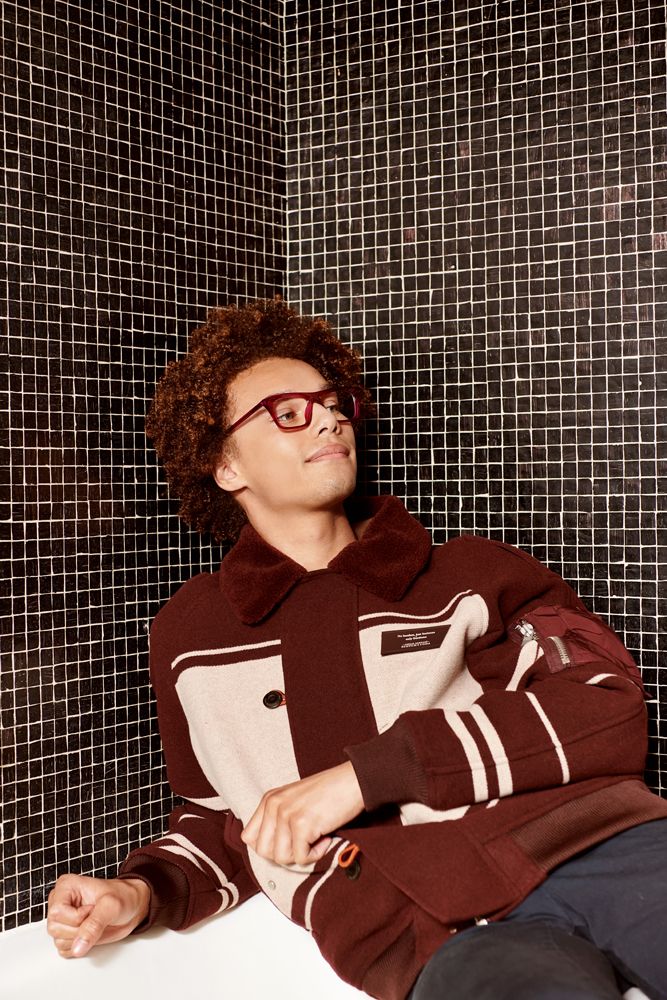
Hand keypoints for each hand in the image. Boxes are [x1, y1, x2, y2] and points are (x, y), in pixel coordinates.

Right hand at [47, 874, 150, 957]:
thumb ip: (94, 925)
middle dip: (79, 930)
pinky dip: (80, 947)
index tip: (92, 910)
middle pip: (55, 928)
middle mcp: (61, 902)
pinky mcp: (68, 933)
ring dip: (80, 939)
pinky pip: (65, 950)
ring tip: (95, 925)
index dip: (76, 917)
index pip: (56, 912)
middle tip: (96, 919)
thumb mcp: (111, 906)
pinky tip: (91, 934)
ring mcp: (64, 919)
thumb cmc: (124, 897)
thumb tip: (78, 946)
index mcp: (66, 887)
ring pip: (58, 941)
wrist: (132, 906)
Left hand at [241, 761, 363, 865]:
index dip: (268, 847)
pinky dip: (316, 855)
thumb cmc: (330, 792)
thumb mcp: (294, 800)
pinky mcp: (302, 824)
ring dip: (301, 855)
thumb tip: (271, 851)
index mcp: (269, 799)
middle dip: (285, 854)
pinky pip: (301, 858)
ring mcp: (286, 814)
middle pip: (263, 851)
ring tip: (316, 839)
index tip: (288, 843)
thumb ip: (278, 819)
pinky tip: (325, 838)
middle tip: (304, 843)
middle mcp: (274, 805)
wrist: (353, 781)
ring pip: (281, 858)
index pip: (249, 837)